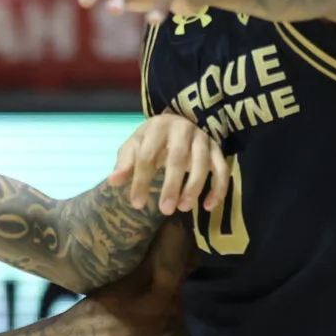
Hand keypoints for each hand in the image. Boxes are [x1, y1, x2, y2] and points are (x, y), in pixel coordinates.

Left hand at [108, 112, 230, 215]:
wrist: (174, 124)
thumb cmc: (150, 140)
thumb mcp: (133, 147)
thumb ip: (125, 163)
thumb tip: (113, 180)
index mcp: (158, 127)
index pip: (147, 155)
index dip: (141, 180)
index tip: (136, 204)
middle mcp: (183, 128)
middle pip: (178, 158)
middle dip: (171, 185)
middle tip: (165, 210)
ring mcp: (203, 138)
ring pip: (203, 163)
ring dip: (195, 187)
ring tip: (183, 208)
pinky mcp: (217, 149)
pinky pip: (223, 169)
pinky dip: (219, 188)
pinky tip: (208, 206)